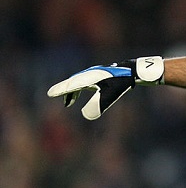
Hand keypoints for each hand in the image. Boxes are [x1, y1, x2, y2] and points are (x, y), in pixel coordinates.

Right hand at [47, 56, 163, 119]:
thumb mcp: (110, 95)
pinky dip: (81, 89)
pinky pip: (85, 82)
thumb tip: (86, 116)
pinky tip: (84, 94)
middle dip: (63, 89)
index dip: (61, 90)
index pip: (71, 85)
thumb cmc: (121, 83)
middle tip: (53, 95)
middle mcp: (89, 74)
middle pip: (72, 82)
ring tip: (69, 102)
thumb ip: (97, 105)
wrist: (133, 71)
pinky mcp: (101, 75)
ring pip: (79, 82)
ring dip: (73, 91)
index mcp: (88, 78)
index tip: (50, 93)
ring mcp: (95, 74)